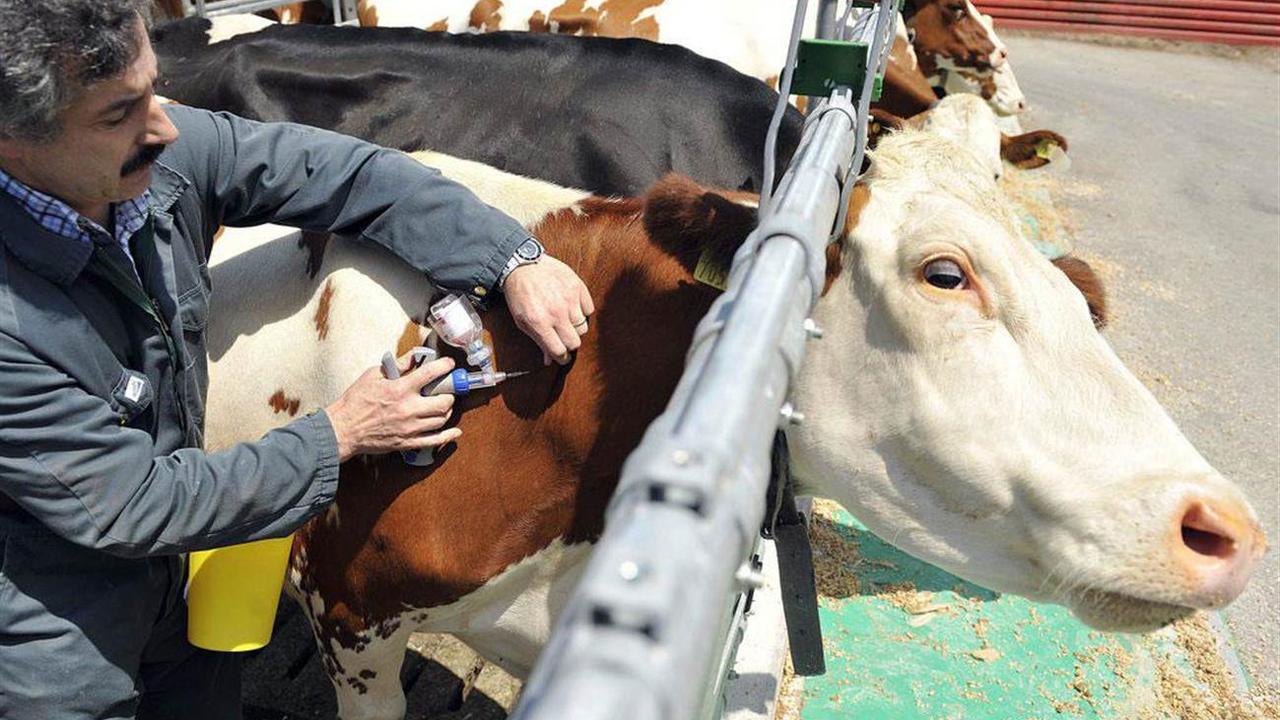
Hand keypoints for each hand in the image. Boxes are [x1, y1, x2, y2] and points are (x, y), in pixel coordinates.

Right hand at [325, 352, 460, 461]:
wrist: (343, 429)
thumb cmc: (355, 402)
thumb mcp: (373, 375)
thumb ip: (397, 365)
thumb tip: (414, 356)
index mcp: (399, 389)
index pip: (430, 374)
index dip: (444, 366)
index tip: (449, 364)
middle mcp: (408, 409)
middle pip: (443, 401)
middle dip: (449, 393)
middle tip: (446, 389)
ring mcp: (410, 428)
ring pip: (441, 419)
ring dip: (446, 411)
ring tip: (442, 405)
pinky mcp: (408, 442)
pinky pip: (434, 440)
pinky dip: (447, 436)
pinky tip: (455, 432)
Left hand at [501, 255, 594, 364]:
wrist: (523, 265)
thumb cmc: (520, 294)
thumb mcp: (522, 321)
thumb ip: (538, 341)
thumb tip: (550, 360)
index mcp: (540, 323)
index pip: (559, 351)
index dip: (562, 358)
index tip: (562, 357)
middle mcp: (556, 313)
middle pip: (575, 342)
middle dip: (569, 344)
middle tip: (563, 337)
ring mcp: (569, 299)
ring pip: (583, 327)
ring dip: (575, 326)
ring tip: (565, 318)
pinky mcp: (577, 287)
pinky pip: (589, 309)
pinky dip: (582, 311)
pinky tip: (571, 306)